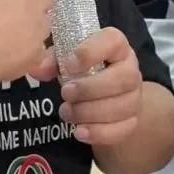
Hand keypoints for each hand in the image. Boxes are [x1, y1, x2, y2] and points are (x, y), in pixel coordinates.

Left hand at [32, 27, 142, 145]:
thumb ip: (52, 60)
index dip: (91, 52)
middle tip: (65, 93)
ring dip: (89, 112)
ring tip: (66, 112)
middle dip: (90, 88)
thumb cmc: (84, 71)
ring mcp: (135, 97)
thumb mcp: (67, 59)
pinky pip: (123, 129)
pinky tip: (79, 132)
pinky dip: (99, 133)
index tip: (69, 64)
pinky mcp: (132, 121)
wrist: (107, 96)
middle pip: (125, 77)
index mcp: (117, 47)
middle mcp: (131, 70)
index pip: (114, 41)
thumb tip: (38, 70)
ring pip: (123, 106)